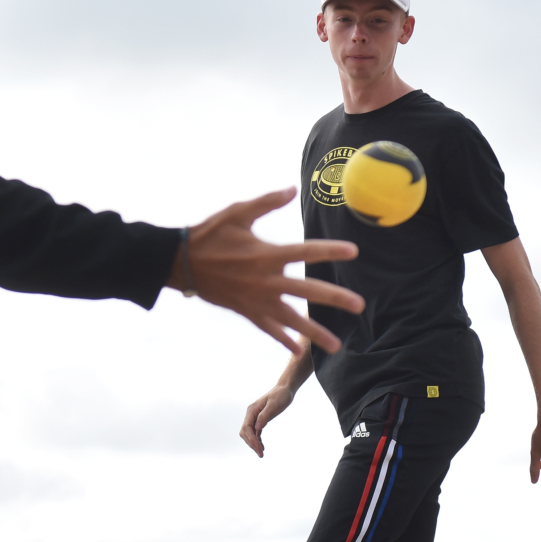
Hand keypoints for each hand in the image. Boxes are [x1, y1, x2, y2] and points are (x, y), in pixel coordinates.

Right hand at [186, 188, 362, 354]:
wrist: (181, 263)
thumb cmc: (209, 234)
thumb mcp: (237, 212)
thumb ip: (267, 202)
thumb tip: (293, 190)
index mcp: (267, 254)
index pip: (307, 252)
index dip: (331, 251)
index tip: (353, 251)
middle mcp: (266, 281)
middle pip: (308, 291)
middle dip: (336, 299)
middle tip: (359, 306)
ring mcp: (257, 300)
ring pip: (292, 319)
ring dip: (315, 332)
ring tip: (336, 345)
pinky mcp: (246, 311)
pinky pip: (269, 329)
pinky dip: (283, 340)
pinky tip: (297, 351)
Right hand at [239, 383, 296, 456]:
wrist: (285, 389)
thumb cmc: (281, 396)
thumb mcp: (274, 405)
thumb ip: (264, 416)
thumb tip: (257, 428)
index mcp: (252, 410)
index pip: (246, 428)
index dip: (251, 439)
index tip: (260, 448)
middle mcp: (251, 414)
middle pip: (245, 432)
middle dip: (251, 444)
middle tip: (261, 454)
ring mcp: (254, 417)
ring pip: (249, 433)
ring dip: (253, 443)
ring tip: (261, 453)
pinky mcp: (260, 419)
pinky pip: (255, 432)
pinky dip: (257, 440)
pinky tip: (261, 446)